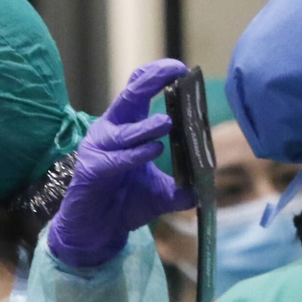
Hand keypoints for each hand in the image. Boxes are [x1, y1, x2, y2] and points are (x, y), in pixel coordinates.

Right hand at [46, 60, 195, 267]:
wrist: (97, 233)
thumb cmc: (127, 203)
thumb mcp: (164, 193)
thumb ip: (185, 187)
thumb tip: (210, 185)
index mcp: (126, 128)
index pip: (137, 92)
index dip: (156, 76)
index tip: (181, 68)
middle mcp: (110, 132)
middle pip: (128, 98)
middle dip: (151, 82)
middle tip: (175, 72)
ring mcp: (98, 150)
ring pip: (123, 131)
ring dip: (146, 126)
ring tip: (167, 122)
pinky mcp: (92, 171)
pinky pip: (115, 159)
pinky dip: (135, 155)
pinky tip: (152, 150)